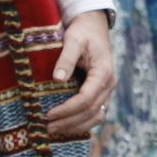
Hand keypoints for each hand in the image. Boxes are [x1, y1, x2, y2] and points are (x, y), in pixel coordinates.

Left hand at [44, 10, 116, 136]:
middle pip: (91, 112)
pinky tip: (66, 126)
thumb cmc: (82, 31)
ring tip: (55, 131)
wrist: (94, 26)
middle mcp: (109, 84)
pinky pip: (96, 114)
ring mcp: (107, 90)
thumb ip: (66, 59)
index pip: (86, 99)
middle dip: (69, 122)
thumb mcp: (73, 39)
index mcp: (104, 72)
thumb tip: (57, 79)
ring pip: (97, 117)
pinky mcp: (102, 93)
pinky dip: (82, 123)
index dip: (67, 110)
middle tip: (47, 127)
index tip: (48, 115)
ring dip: (76, 126)